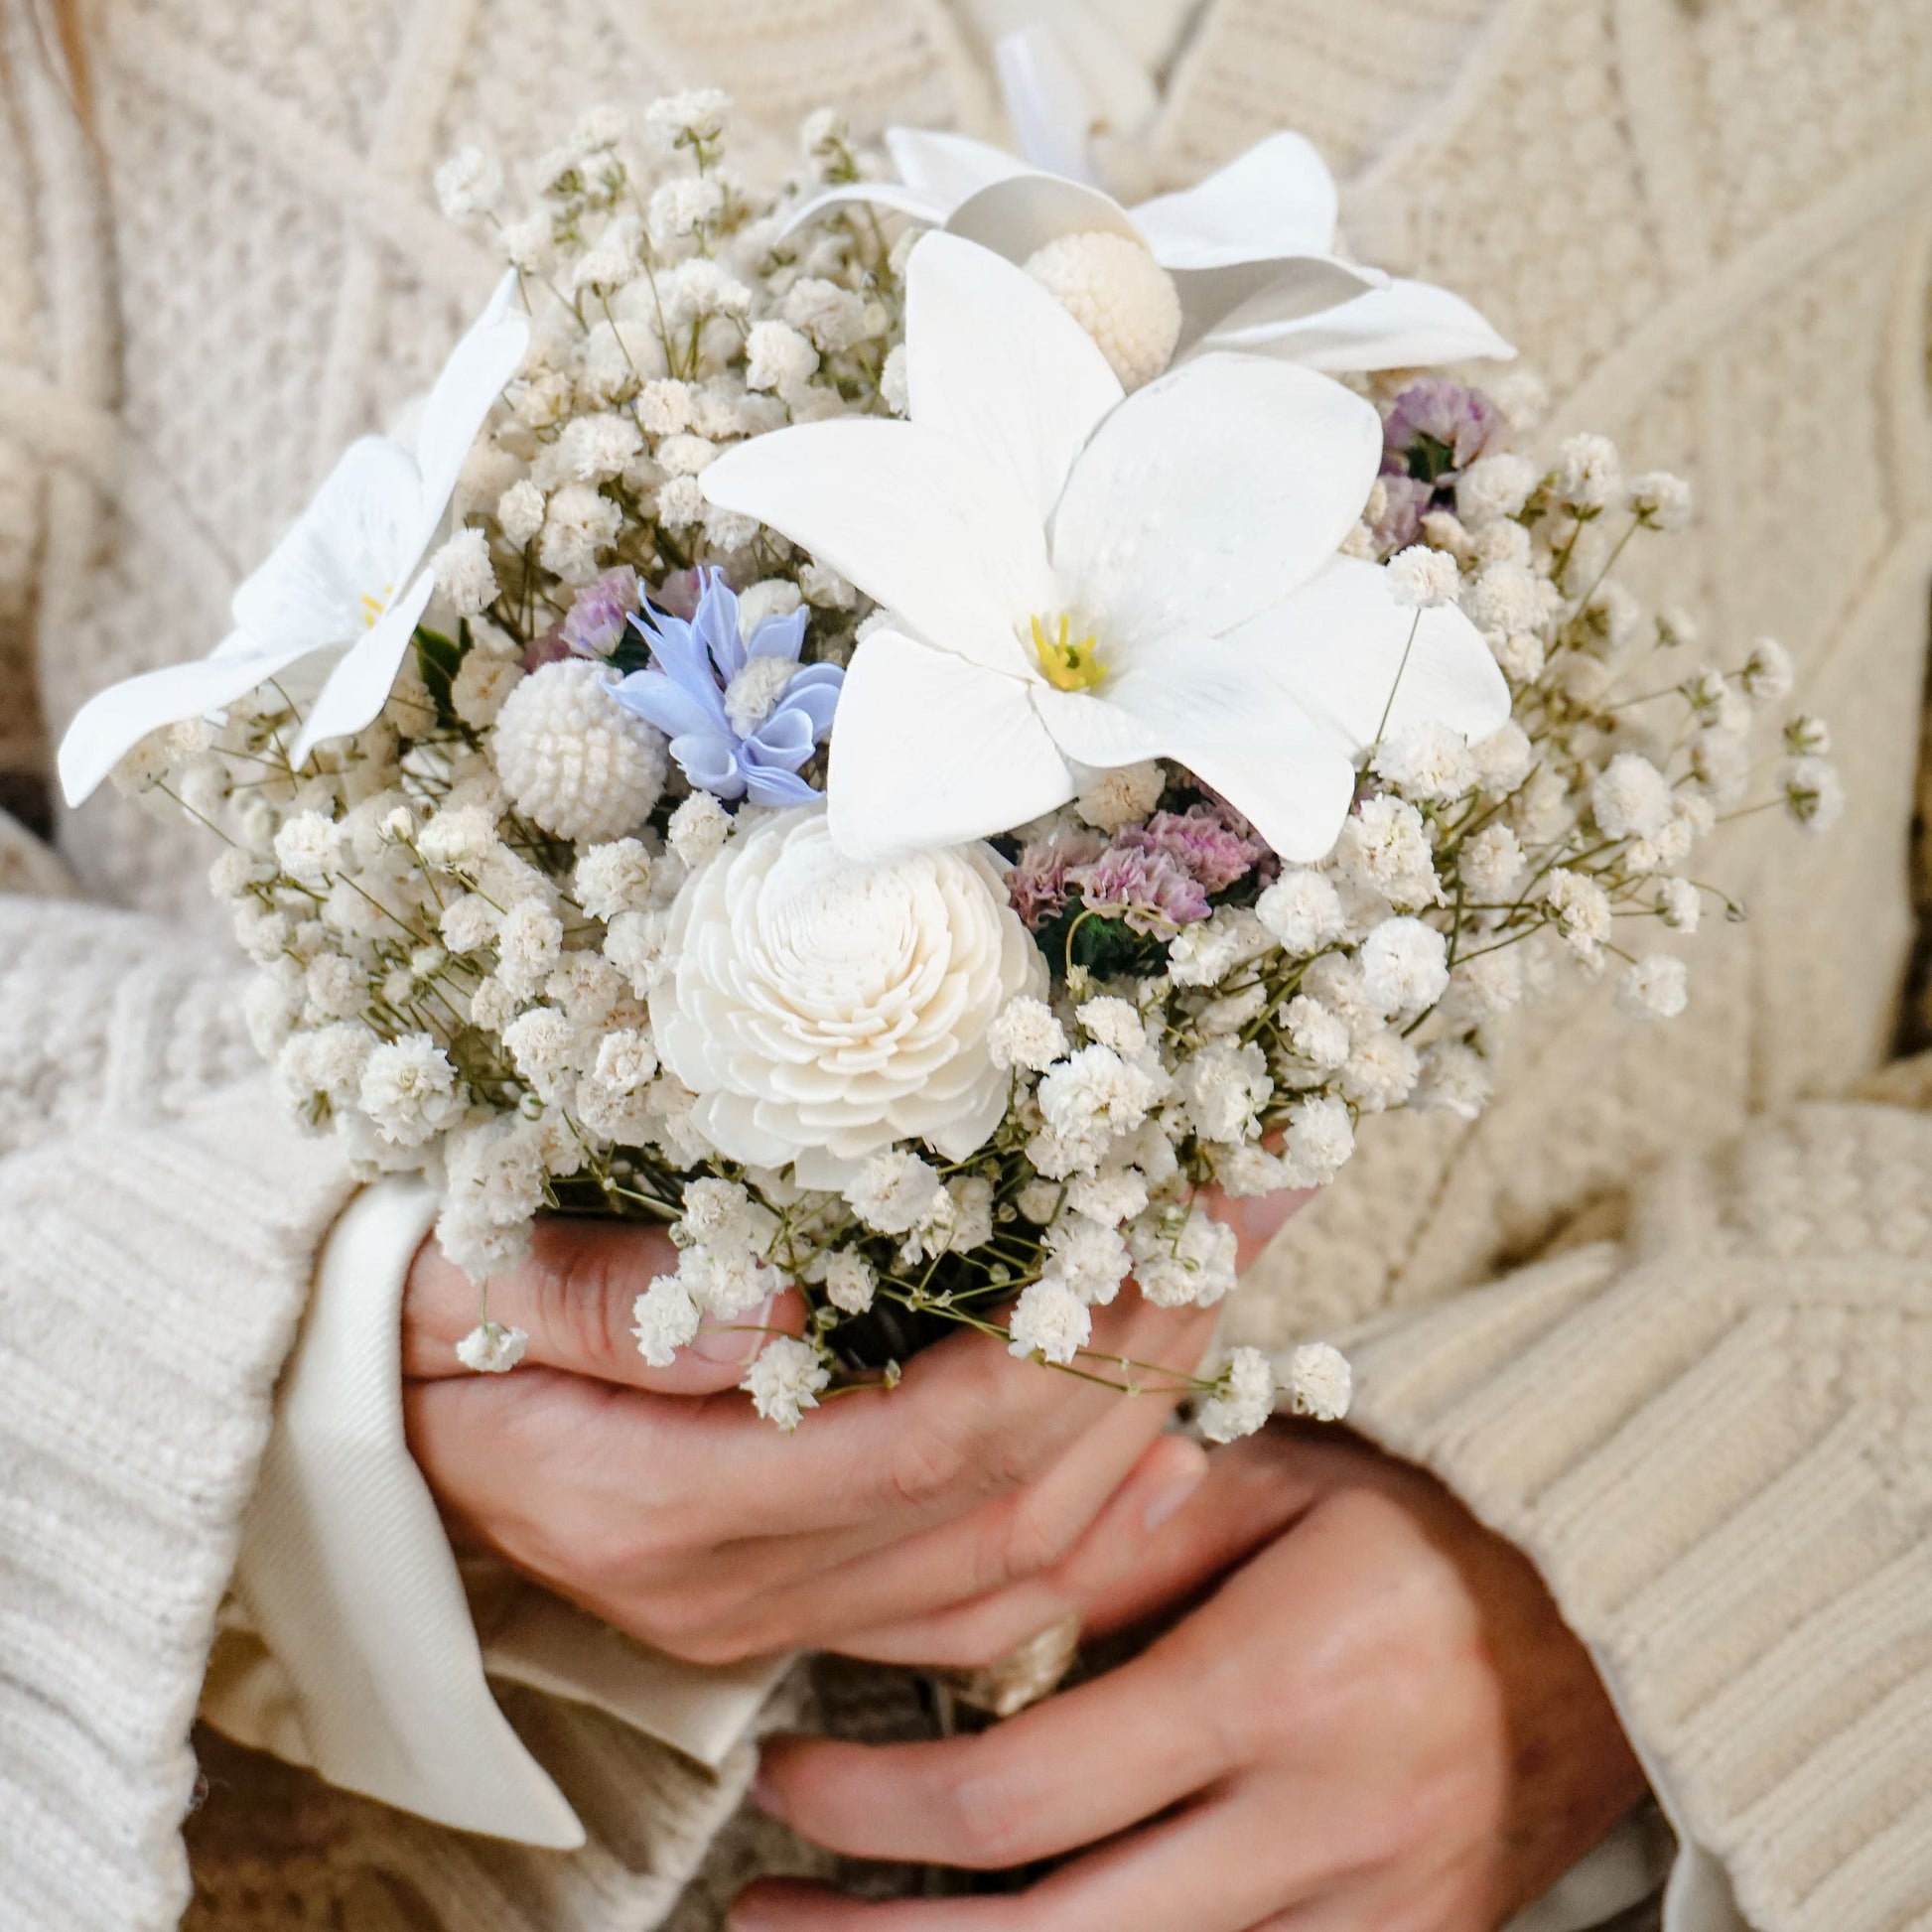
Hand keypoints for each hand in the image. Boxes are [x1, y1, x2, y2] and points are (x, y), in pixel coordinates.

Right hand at [401, 1215, 1224, 1665]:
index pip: (921, 1445)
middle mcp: (732, 1588)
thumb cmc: (412, 1322)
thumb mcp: (468, 1278)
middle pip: (1000, 1506)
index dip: (1061, 1342)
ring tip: (1219, 1295)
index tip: (1160, 1224)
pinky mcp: (787, 1603)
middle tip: (1236, 1221)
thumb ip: (605, 1299)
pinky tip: (1165, 1452)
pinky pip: (973, 1607)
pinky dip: (1088, 1535)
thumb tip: (782, 1303)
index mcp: (660, 1503)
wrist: (352, 1423)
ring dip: (1138, 1430)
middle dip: (1139, 1359)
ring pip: (1011, 1570)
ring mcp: (765, 1614)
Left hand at [734, 1429, 1646, 1931]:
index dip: (874, 1798)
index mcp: (1274, 1687)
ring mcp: (1368, 1921)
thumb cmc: (1423, 1526)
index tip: (788, 1770)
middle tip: (760, 1913)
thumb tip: (966, 1569)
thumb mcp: (1277, 1482)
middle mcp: (1320, 1830)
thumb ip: (1124, 1529)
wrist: (1613, 1617)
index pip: (1024, 1790)